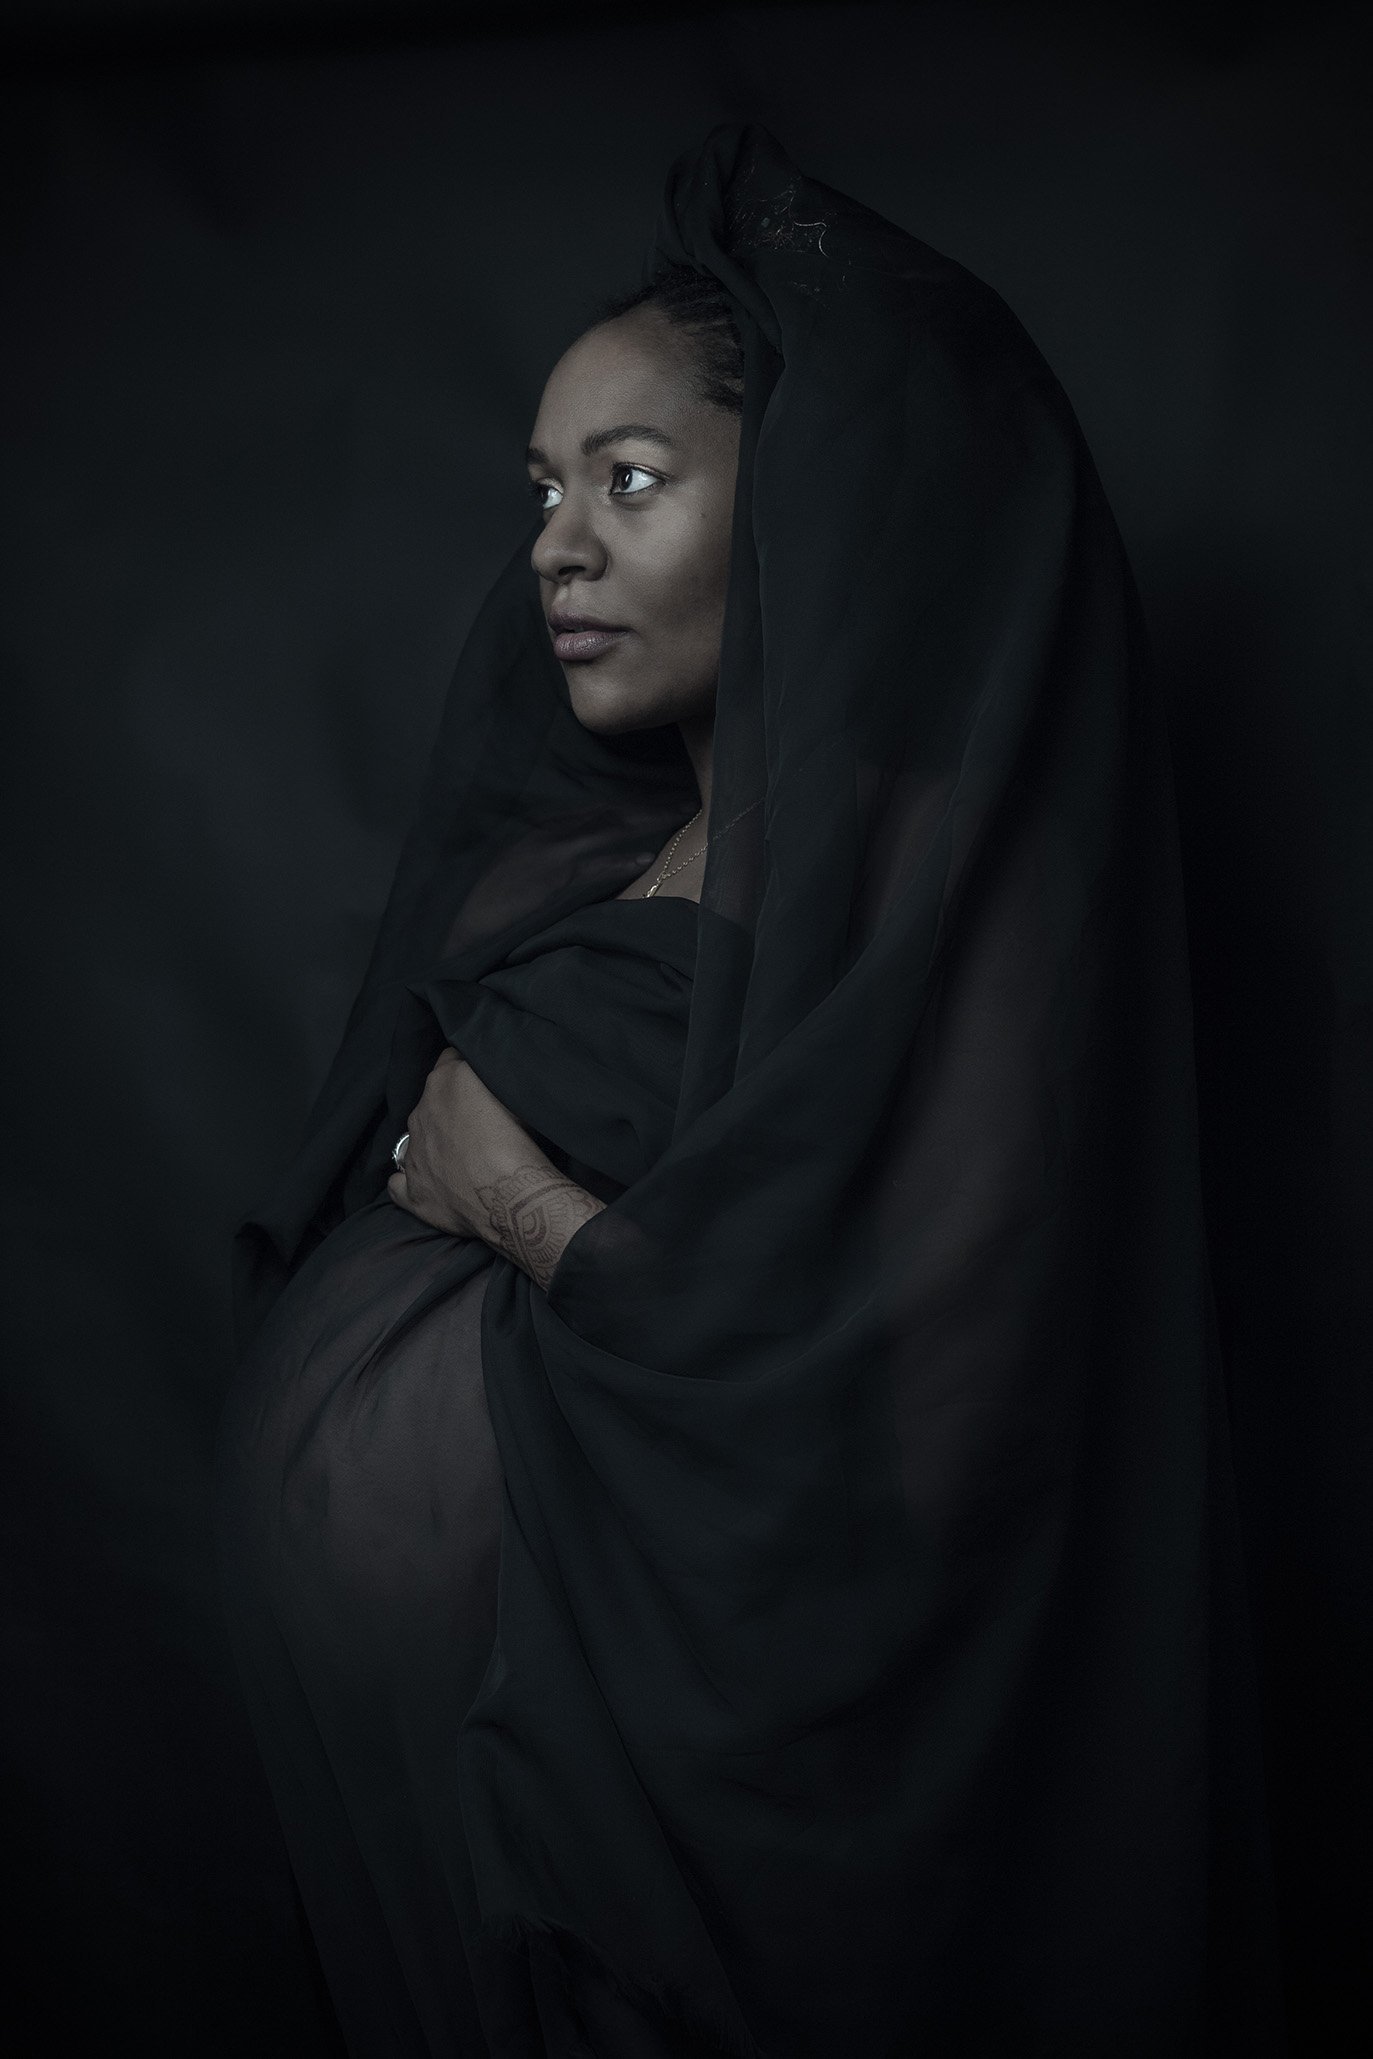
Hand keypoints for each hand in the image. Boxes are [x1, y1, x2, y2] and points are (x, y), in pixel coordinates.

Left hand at [386, 1048, 603, 1288]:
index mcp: (444, 1082)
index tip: (482, 1081)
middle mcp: (420, 1114)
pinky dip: (411, 1182)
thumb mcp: (514, 1088)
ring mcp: (413, 1154)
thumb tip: (491, 1073)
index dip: (466, 1068)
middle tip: (481, 1124)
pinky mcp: (414, 1192)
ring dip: (433, 1144)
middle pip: (432, 1101)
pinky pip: (399, 1184)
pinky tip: (430, 1185)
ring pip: (415, 1140)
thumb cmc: (519, 1136)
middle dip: (450, 1108)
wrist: (511, 1193)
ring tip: (462, 1158)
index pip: (450, 1059)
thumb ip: (494, 1074)